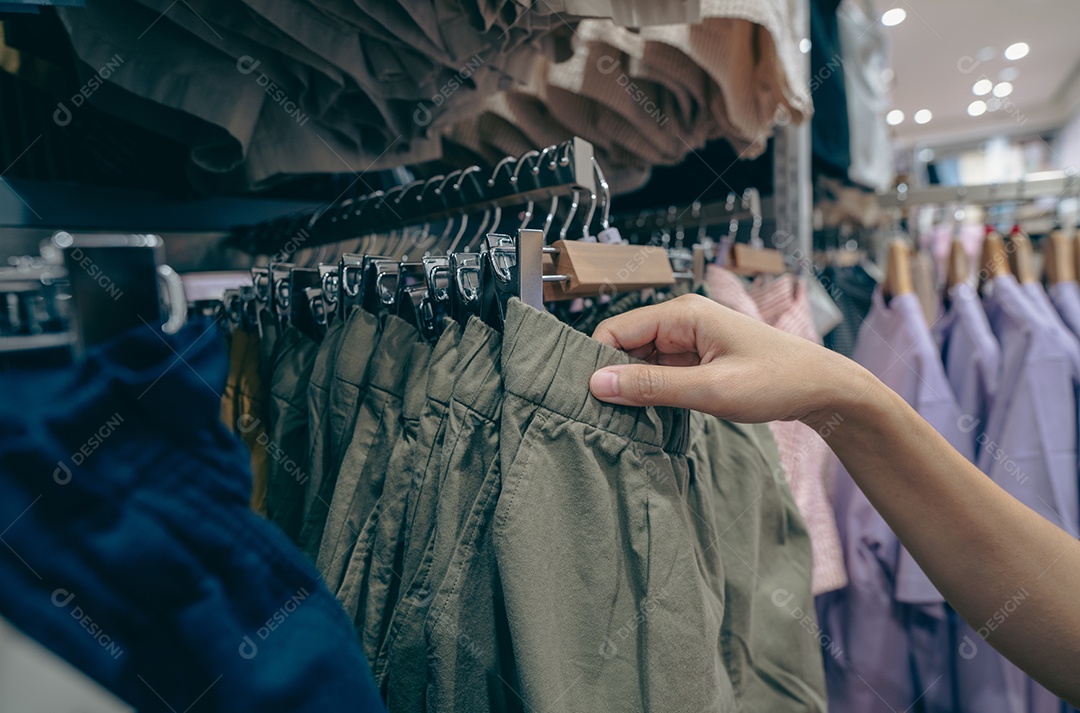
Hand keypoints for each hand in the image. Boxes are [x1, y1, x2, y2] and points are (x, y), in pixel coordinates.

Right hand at [588, 293, 872, 425]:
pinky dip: (651, 391)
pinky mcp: (697, 358)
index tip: (586, 397)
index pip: (615, 329)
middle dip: (613, 375)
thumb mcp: (710, 390)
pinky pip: (660, 371)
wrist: (823, 389)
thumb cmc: (777, 381)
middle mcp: (682, 320)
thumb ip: (651, 386)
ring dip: (633, 386)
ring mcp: (690, 339)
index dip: (596, 362)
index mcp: (683, 314)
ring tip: (628, 418)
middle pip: (624, 344)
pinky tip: (651, 414)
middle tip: (605, 414)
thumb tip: (597, 383)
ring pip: (640, 360)